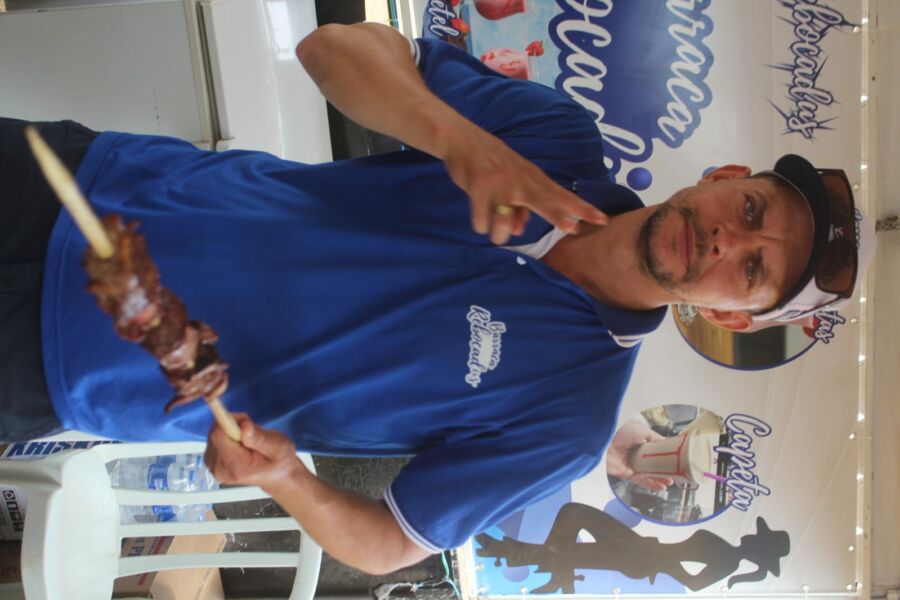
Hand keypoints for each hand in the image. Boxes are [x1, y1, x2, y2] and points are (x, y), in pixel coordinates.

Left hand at [204, 413, 306, 491]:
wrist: (277, 476)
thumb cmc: (280, 461)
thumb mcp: (279, 447)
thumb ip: (260, 438)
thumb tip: (243, 426)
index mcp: (236, 466)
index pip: (219, 436)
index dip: (230, 421)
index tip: (247, 421)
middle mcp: (220, 469)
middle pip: (215, 434)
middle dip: (233, 425)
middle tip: (252, 431)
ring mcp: (214, 467)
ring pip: (214, 434)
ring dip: (231, 430)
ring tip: (249, 440)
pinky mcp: (212, 462)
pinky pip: (215, 439)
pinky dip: (228, 436)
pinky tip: (241, 444)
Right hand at [439, 124, 607, 244]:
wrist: (462, 141)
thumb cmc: (491, 165)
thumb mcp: (510, 184)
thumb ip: (517, 209)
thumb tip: (516, 232)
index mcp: (533, 180)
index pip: (562, 196)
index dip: (582, 209)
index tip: (602, 220)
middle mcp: (521, 182)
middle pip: (545, 201)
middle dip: (560, 214)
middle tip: (573, 228)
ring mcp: (501, 184)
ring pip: (504, 223)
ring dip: (500, 234)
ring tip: (495, 235)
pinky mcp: (480, 187)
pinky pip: (482, 220)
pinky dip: (481, 224)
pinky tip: (479, 221)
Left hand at [606, 419, 674, 491]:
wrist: (604, 440)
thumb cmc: (620, 431)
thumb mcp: (643, 430)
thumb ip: (656, 438)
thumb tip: (667, 443)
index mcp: (639, 441)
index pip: (655, 451)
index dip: (665, 457)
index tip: (676, 461)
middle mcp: (635, 453)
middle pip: (653, 464)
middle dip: (665, 470)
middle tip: (676, 474)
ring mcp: (631, 464)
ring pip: (649, 474)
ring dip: (660, 479)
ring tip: (671, 482)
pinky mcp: (626, 474)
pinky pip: (641, 480)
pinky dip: (651, 484)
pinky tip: (661, 486)